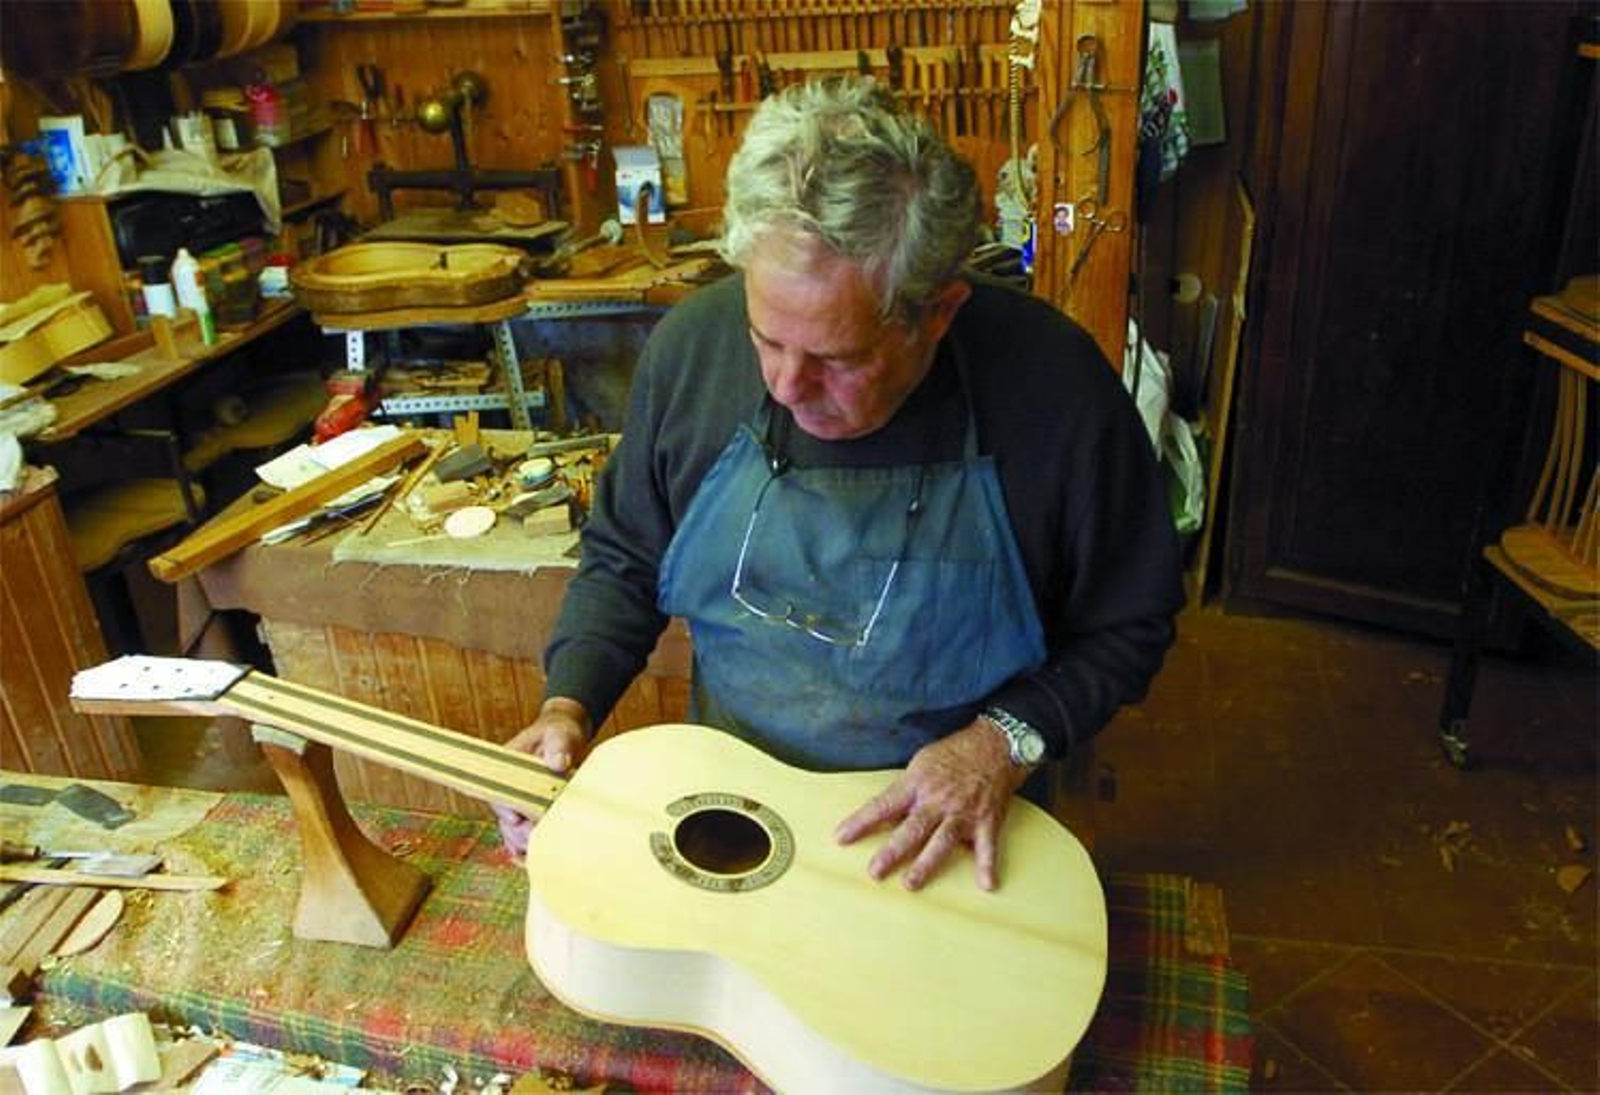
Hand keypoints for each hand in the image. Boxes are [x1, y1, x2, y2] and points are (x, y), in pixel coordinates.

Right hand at [493, 697, 590, 856]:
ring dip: (523, 842)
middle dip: (518, 832)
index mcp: (506, 768)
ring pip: (513, 829)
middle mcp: (508, 787)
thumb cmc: (559, 732)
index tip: (517, 820)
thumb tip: (557, 762)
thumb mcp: (560, 734)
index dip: (506, 809)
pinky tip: (529, 858)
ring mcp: (518, 800)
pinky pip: (523, 831)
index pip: (500, 793)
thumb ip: (558, 746)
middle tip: (534, 840)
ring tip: (536, 853)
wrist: (565, 736)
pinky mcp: (531, 810)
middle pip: (505, 817)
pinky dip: (526, 844)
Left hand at [834, 718, 1032, 891]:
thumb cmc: (955, 753)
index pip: (883, 805)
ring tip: (910, 883)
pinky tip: (986, 885)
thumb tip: (887, 816)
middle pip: (912, 828)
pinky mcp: (987, 821)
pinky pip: (987, 847)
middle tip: (874, 872)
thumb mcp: (922, 763)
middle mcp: (939, 800)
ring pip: (943, 840)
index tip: (840, 838)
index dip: (860, 822)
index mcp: (918, 784)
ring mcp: (964, 812)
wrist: (996, 744)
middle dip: (892, 851)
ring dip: (926, 863)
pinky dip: (987, 866)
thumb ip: (906, 790)